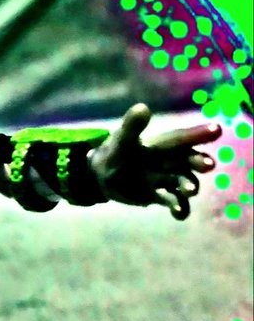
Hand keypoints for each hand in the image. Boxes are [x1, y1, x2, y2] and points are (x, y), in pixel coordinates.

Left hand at [88, 103, 221, 219]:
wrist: (102, 177)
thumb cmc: (114, 153)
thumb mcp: (120, 141)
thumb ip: (131, 127)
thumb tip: (142, 108)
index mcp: (160, 144)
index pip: (181, 138)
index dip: (198, 133)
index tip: (217, 130)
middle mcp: (168, 160)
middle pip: (188, 160)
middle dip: (199, 162)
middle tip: (209, 165)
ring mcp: (165, 178)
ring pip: (183, 181)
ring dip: (189, 185)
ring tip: (189, 191)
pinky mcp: (159, 196)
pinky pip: (173, 201)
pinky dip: (179, 207)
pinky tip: (178, 213)